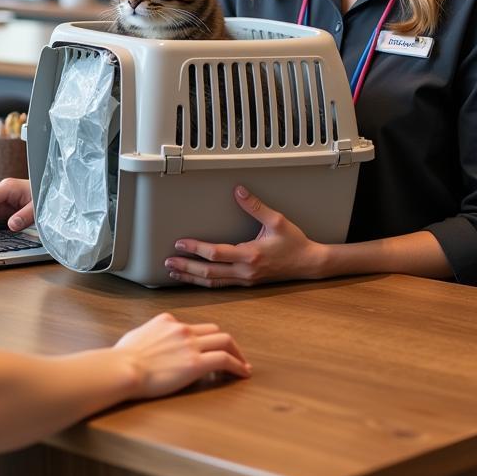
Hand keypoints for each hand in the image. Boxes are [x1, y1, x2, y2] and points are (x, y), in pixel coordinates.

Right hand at [113, 312, 249, 397]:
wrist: (123, 368)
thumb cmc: (122, 358)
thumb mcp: (136, 337)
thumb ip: (148, 336)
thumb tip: (148, 342)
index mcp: (167, 321)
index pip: (193, 327)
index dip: (203, 340)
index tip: (207, 351)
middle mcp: (182, 328)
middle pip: (214, 330)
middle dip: (226, 342)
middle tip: (233, 355)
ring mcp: (190, 344)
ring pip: (225, 340)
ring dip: (237, 353)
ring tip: (243, 366)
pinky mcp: (196, 363)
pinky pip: (225, 360)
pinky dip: (237, 366)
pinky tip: (242, 374)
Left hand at [164, 185, 326, 287]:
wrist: (308, 263)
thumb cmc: (294, 242)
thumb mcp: (277, 220)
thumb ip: (256, 206)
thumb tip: (238, 190)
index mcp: (251, 255)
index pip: (216, 253)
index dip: (196, 248)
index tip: (180, 242)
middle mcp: (245, 271)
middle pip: (209, 272)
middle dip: (186, 267)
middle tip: (168, 262)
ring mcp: (245, 279)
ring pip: (213, 282)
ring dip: (191, 277)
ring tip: (174, 272)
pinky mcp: (246, 282)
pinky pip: (220, 284)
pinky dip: (204, 282)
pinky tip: (193, 279)